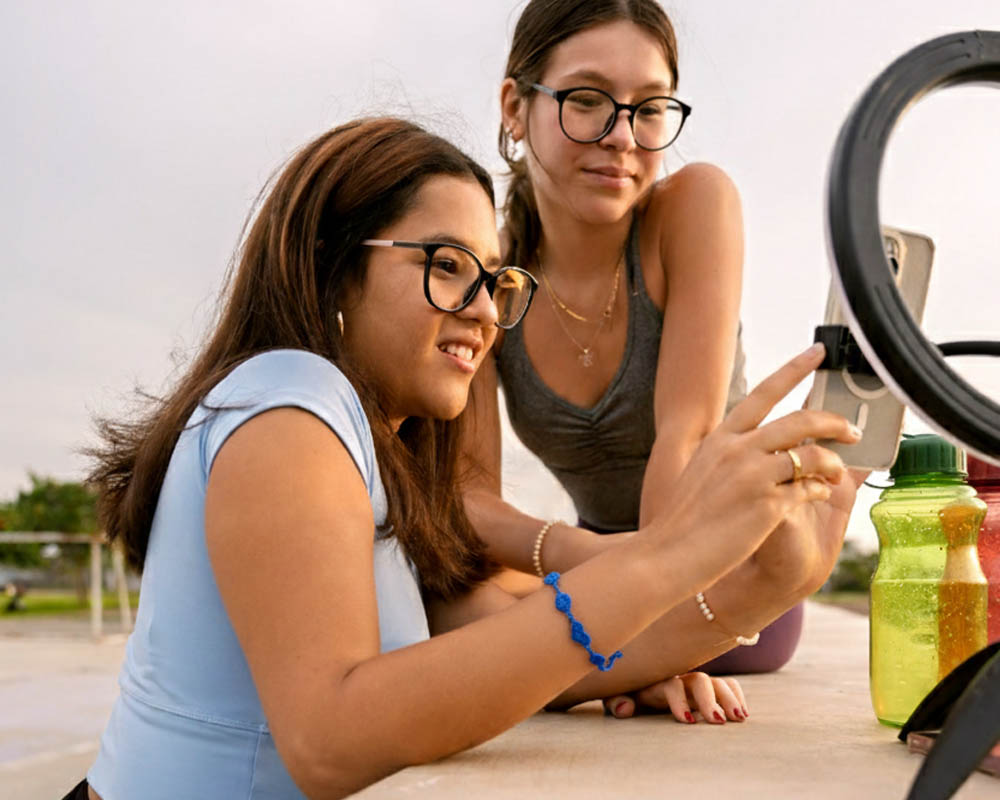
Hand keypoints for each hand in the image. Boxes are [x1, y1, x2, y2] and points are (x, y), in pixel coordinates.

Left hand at [602, 673, 747, 722]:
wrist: (637, 682)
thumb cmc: (628, 693)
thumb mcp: (617, 697)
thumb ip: (618, 702)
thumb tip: (625, 708)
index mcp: (657, 681)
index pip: (671, 685)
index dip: (679, 701)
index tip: (687, 721)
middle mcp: (679, 678)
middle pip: (700, 681)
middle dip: (710, 700)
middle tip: (720, 722)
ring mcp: (695, 683)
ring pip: (717, 682)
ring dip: (730, 698)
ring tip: (739, 719)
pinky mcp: (708, 689)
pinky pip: (727, 685)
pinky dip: (737, 695)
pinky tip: (743, 713)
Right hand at [638, 343, 860, 586]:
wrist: (667, 553)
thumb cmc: (682, 520)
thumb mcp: (700, 471)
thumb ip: (728, 454)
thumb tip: (760, 446)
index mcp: (721, 438)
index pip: (764, 393)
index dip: (795, 370)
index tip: (818, 352)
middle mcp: (738, 450)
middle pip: (800, 421)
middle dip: (834, 422)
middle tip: (851, 430)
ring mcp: (754, 477)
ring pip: (812, 456)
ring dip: (833, 463)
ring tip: (838, 472)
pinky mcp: (768, 506)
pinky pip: (810, 490)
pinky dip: (821, 490)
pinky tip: (819, 495)